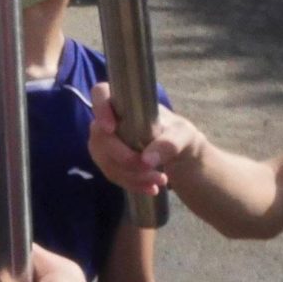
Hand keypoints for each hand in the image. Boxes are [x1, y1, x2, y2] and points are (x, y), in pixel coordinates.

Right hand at [86, 81, 202, 198]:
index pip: (100, 93)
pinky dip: (131, 183)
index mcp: (125, 103)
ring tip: (160, 181)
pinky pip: (111, 173)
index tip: (111, 128)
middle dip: (123, 157)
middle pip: (99, 136)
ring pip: (103, 158)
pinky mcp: (108, 161)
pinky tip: (150, 188)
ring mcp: (106, 141)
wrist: (180, 157)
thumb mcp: (183, 136)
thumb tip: (146, 159)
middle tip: (150, 168)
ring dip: (129, 174)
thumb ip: (168, 143)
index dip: (100, 108)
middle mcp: (110, 119)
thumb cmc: (180, 135)